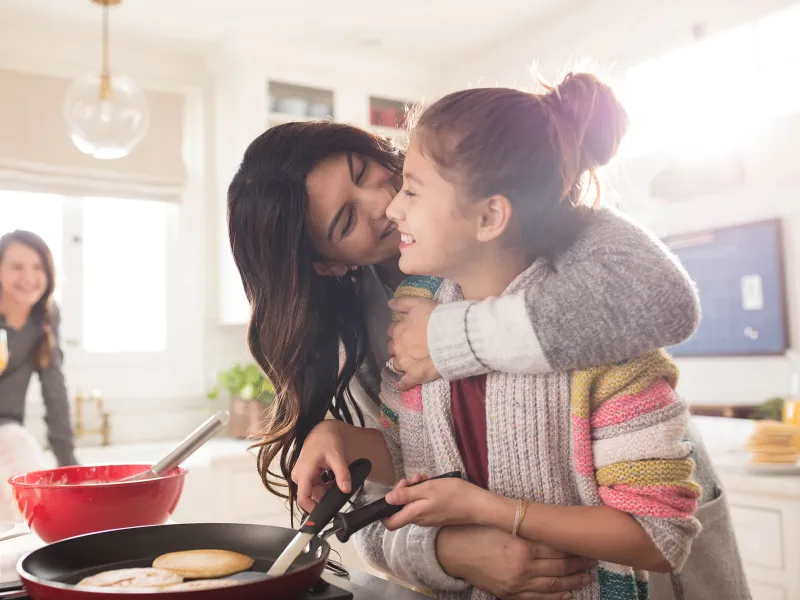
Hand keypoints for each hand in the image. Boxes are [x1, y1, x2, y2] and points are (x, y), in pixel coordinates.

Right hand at [290, 420, 352, 512]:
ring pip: (314, 491)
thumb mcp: (337, 456)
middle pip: (312, 495)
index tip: (323, 514)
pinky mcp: (304, 475)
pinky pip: (314, 486)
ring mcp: (301, 475)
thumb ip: (342, 474)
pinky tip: (330, 477)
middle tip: (338, 486)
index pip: (303, 498)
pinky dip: (324, 485)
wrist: (322, 431)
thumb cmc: (326, 440)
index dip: (312, 510)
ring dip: (326, 489)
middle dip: (325, 495)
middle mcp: (299, 475)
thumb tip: (346, 490)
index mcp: (304, 471)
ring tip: (335, 478)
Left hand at [382, 475, 484, 529]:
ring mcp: (429, 518)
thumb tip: (387, 500)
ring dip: (415, 489)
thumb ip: (406, 496)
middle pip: (401, 509)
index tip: (393, 492)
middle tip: (414, 479)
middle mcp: (420, 520)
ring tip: (424, 477)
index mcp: (415, 515)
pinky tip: (432, 482)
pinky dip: (424, 493)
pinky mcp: (437, 514)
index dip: (384, 510)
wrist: (477, 505)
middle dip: (404, 491)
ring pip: (413, 504)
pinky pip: (423, 504)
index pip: (390, 523)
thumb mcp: (428, 490)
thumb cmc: (453, 495)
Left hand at [386, 297, 439, 390]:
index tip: (405, 329)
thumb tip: (389, 303)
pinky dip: (402, 384)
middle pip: (392, 348)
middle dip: (397, 346)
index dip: (398, 329)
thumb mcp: (419, 303)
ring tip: (406, 362)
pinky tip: (400, 386)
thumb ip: (402, 302)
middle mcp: (398, 347)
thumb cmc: (436, 318)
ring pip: (396, 364)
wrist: (451, 336)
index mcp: (398, 330)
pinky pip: (405, 383)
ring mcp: (406, 363)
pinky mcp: (415, 376)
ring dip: (400, 362)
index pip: (392, 330)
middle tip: (406, 345)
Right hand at [436, 525, 595, 599]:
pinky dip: (555, 597)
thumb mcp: (502, 523)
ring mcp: (517, 585)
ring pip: (553, 585)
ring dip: (573, 581)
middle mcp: (522, 568)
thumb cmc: (476, 532)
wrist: (452, 552)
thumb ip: (526, 526)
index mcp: (522, 547)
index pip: (557, 549)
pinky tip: (567, 593)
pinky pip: (538, 598)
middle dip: (579, 564)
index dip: (574, 548)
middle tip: (593, 559)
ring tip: (588, 576)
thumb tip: (550, 523)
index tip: (586, 544)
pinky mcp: (510, 595)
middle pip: (559, 568)